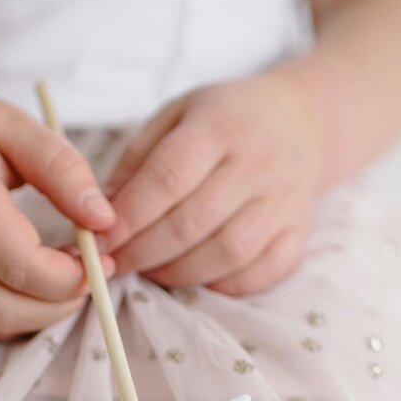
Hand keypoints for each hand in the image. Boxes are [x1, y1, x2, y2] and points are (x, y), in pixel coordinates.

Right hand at [0, 80, 116, 340]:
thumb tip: (102, 218)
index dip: (66, 274)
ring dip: (46, 312)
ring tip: (70, 273)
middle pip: (5, 308)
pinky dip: (26, 314)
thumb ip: (59, 166)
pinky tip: (45, 282)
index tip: (97, 252)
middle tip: (90, 268)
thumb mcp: (10, 123)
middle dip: (60, 301)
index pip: (16, 263)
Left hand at [96, 71, 321, 295]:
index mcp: (219, 125)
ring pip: (226, 254)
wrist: (301, 120)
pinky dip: (224, 285)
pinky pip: (261, 273)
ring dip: (179, 274)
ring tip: (152, 270)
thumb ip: (136, 160)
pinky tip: (199, 276)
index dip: (129, 217)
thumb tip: (102, 213)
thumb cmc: (224, 121)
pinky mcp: (299, 230)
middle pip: (192, 224)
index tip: (99, 239)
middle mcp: (257, 162)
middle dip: (144, 253)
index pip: (168, 179)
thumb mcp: (176, 116)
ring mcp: (283, 200)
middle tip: (116, 263)